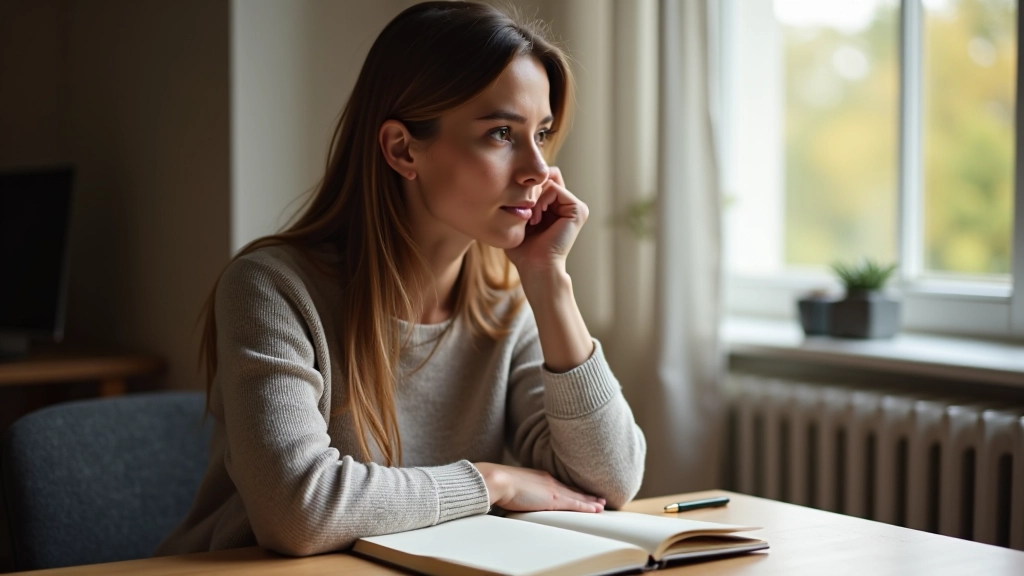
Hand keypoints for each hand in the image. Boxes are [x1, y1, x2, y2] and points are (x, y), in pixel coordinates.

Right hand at [473, 462, 605, 512]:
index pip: (559, 485)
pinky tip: (596, 509)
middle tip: (598, 498)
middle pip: (571, 489)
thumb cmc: (499, 483)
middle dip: (585, 494)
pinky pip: (576, 504)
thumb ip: (519, 490)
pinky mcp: (554, 499)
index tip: (579, 492)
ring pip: (577, 496)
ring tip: (602, 504)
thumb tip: (517, 497)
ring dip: (591, 501)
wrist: (498, 480)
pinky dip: (587, 506)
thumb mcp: (512, 486)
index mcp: (539, 477)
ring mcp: (553, 489)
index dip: (571, 489)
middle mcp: (549, 480)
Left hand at [504, 166, 588, 283]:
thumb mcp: (519, 219)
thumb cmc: (524, 250)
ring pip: (548, 182)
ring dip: (534, 199)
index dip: (526, 189)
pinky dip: (541, 200)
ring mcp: (575, 207)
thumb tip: (518, 178)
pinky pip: (554, 188)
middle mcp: (568, 206)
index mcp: (557, 208)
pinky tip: (537, 218)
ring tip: (531, 220)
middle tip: (525, 215)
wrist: (535, 266)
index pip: (541, 181)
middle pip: (546, 177)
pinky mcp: (578, 209)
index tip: (519, 211)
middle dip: (530, 192)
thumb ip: (522, 199)